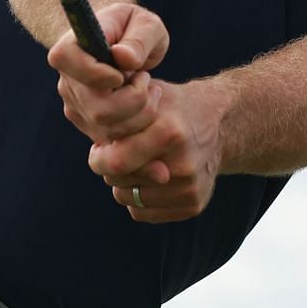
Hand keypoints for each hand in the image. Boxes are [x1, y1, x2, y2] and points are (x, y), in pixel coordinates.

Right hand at [48, 1, 169, 144]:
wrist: (129, 47)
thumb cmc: (135, 28)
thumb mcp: (146, 24)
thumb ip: (139, 39)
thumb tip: (123, 58)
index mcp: (70, 47)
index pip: (67, 61)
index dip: (99, 73)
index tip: (125, 71)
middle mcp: (67, 80)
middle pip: (97, 108)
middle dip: (134, 99)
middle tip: (146, 79)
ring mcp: (76, 106)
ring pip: (108, 128)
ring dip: (141, 113)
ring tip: (151, 88)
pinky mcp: (89, 125)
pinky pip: (115, 138)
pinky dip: (139, 127)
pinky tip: (147, 105)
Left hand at [89, 79, 226, 223]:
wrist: (221, 124)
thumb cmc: (173, 106)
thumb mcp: (148, 94)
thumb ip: (119, 113)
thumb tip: (85, 122)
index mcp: (169, 132)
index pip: (116, 161)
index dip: (99, 157)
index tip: (99, 148)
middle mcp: (182, 165)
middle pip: (119, 181)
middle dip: (109, 168)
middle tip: (117, 153)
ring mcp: (189, 188)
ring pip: (128, 199)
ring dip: (123, 184)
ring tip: (136, 164)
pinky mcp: (193, 205)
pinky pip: (143, 213)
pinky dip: (138, 198)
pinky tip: (149, 178)